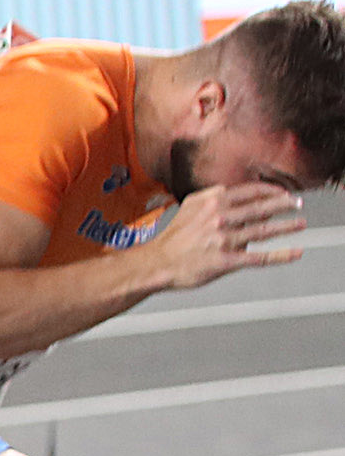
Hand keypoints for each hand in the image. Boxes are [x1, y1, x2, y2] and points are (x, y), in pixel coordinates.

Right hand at [151, 182, 306, 291]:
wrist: (155, 264)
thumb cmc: (171, 239)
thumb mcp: (189, 208)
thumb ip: (213, 198)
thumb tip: (241, 199)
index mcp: (211, 202)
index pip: (251, 191)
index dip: (272, 191)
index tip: (283, 193)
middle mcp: (219, 218)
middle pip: (261, 208)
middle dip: (285, 205)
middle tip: (298, 205)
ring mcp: (224, 239)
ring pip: (264, 231)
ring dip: (287, 226)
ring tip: (300, 223)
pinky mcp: (226, 260)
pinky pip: (259, 257)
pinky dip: (281, 255)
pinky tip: (295, 253)